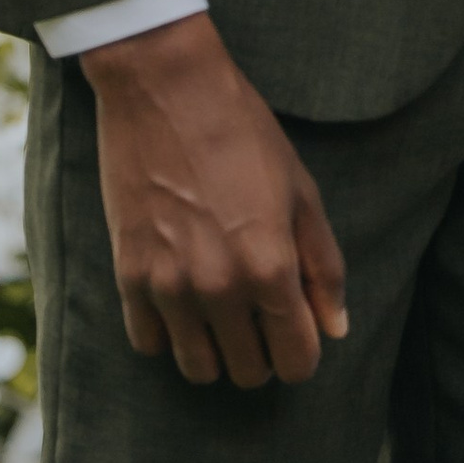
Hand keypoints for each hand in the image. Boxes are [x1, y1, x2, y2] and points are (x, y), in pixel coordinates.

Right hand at [80, 10, 347, 387]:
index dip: (303, 355)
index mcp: (271, 267)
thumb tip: (335, 328)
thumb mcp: (302, 192)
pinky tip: (182, 303)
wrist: (166, 90)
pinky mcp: (128, 274)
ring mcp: (169, 285)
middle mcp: (220, 287)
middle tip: (261, 319)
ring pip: (197, 369)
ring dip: (216, 352)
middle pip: (247, 372)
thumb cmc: (243, 134)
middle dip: (262, 354)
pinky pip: (148, 343)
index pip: (296, 360)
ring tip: (222, 317)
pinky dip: (168, 334)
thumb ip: (323, 266)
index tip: (298, 336)